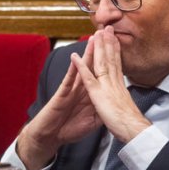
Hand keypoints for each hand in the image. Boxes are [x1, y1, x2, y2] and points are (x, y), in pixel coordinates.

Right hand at [17, 37, 102, 169]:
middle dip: (100, 49)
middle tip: (106, 33)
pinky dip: (72, 70)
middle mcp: (80, 88)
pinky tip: (74, 59)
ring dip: (86, 54)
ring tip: (92, 39)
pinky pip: (68, 81)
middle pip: (93, 65)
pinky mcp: (62, 94)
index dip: (110, 60)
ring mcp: (71, 90)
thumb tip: (113, 106)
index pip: (101, 73)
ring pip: (81, 69)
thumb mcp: (91, 121)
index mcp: (89, 93)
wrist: (51, 136)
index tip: (118, 46)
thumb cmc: (68, 128)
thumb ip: (101, 110)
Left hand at [71, 26, 150, 141]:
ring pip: (101, 63)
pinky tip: (75, 56)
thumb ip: (123, 99)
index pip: (117, 64)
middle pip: (111, 59)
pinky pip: (87, 77)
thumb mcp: (127, 107)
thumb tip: (126, 97)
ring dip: (97, 47)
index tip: (114, 39)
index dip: (115, 51)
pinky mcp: (97, 94)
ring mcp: (105, 86)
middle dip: (108, 42)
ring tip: (95, 33)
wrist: (133, 130)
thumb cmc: (130, 123)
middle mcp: (114, 83)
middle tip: (107, 28)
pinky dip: (80, 66)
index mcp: (120, 86)